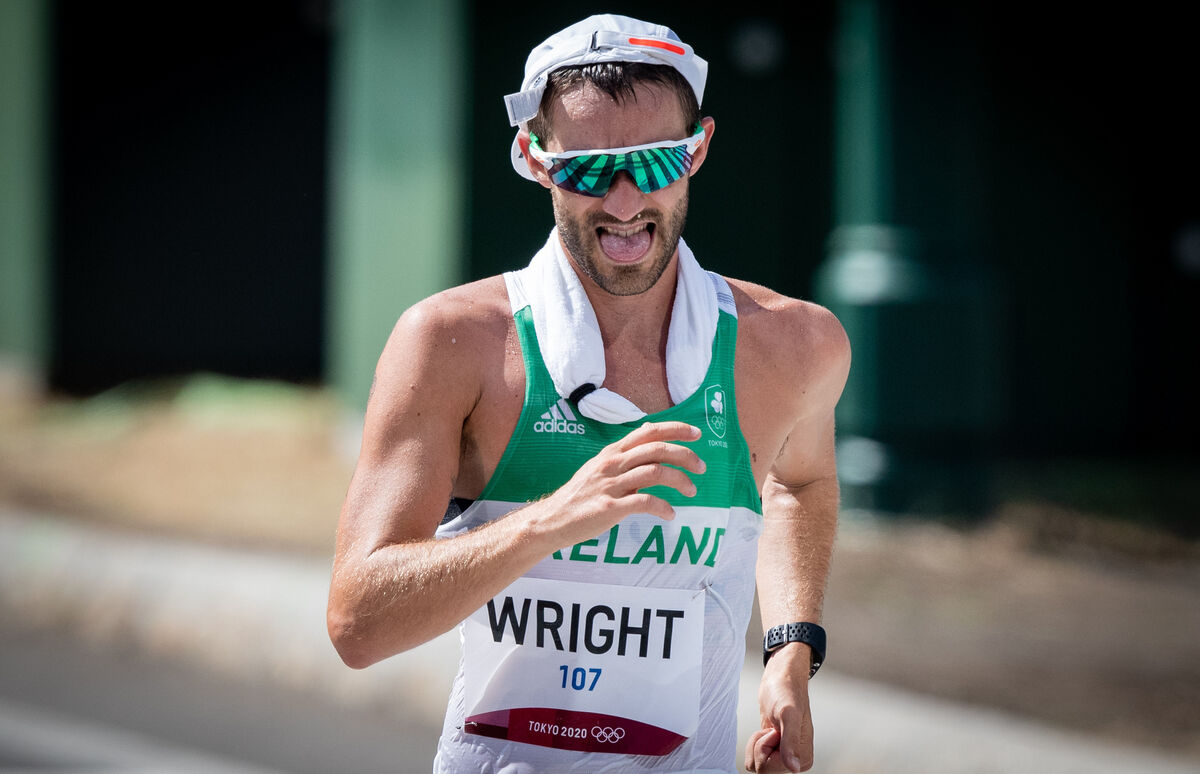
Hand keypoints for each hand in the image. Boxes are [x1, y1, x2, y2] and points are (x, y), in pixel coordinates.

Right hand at [537, 421, 704, 547]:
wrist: (552, 520)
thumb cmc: (580, 495)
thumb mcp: (599, 466)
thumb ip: (624, 454)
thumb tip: (648, 432)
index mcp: (612, 452)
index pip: (649, 431)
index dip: (676, 429)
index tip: (696, 433)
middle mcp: (612, 464)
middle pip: (657, 449)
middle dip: (685, 455)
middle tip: (701, 467)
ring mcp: (610, 485)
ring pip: (655, 473)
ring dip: (680, 481)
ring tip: (692, 491)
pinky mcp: (609, 508)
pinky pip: (644, 502)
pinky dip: (663, 507)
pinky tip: (670, 514)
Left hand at [745, 644, 813, 771]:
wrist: (781, 681)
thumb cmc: (786, 692)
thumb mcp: (787, 715)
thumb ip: (790, 742)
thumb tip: (794, 768)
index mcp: (803, 758)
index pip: (769, 769)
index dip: (765, 748)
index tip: (776, 731)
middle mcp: (795, 761)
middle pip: (761, 770)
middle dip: (759, 746)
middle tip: (772, 729)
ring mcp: (784, 757)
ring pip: (756, 765)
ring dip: (756, 744)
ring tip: (770, 728)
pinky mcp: (774, 751)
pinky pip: (754, 758)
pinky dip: (754, 743)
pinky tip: (766, 731)